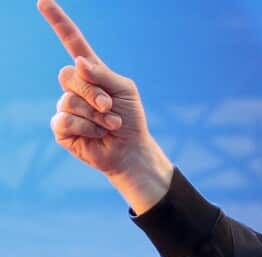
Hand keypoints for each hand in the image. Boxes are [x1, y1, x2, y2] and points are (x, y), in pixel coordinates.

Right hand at [38, 0, 172, 212]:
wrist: (131, 149)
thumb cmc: (130, 118)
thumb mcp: (123, 90)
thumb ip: (102, 74)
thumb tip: (78, 61)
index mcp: (91, 72)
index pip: (71, 42)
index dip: (58, 22)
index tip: (43, 1)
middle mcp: (74, 87)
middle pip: (68, 75)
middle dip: (93, 93)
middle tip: (110, 107)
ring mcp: (65, 106)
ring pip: (69, 101)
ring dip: (96, 115)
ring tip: (109, 124)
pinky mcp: (61, 127)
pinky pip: (65, 120)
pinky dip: (87, 128)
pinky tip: (97, 134)